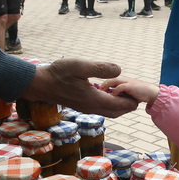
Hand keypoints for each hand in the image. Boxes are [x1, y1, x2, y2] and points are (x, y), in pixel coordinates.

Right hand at [21, 59, 138, 117]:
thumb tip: (119, 69)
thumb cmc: (59, 74)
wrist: (41, 84)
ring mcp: (86, 109)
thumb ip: (100, 68)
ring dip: (119, 106)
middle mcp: (92, 108)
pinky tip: (109, 93)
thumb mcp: (80, 66)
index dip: (131, 100)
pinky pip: (101, 110)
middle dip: (128, 105)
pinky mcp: (82, 106)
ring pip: (109, 112)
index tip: (137, 92)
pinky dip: (110, 105)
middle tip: (135, 94)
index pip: (120, 105)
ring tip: (124, 94)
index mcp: (94, 100)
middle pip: (117, 112)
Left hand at [100, 77, 159, 105]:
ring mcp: (127, 82)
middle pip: (109, 79)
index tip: (96, 90)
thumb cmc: (139, 94)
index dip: (103, 84)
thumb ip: (119, 94)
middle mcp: (123, 80)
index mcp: (122, 81)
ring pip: (113, 81)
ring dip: (106, 85)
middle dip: (102, 84)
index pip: (109, 80)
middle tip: (95, 90)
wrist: (152, 93)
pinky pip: (120, 87)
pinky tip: (111, 95)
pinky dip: (115, 90)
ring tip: (100, 91)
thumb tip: (110, 98)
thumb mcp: (127, 93)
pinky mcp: (131, 86)